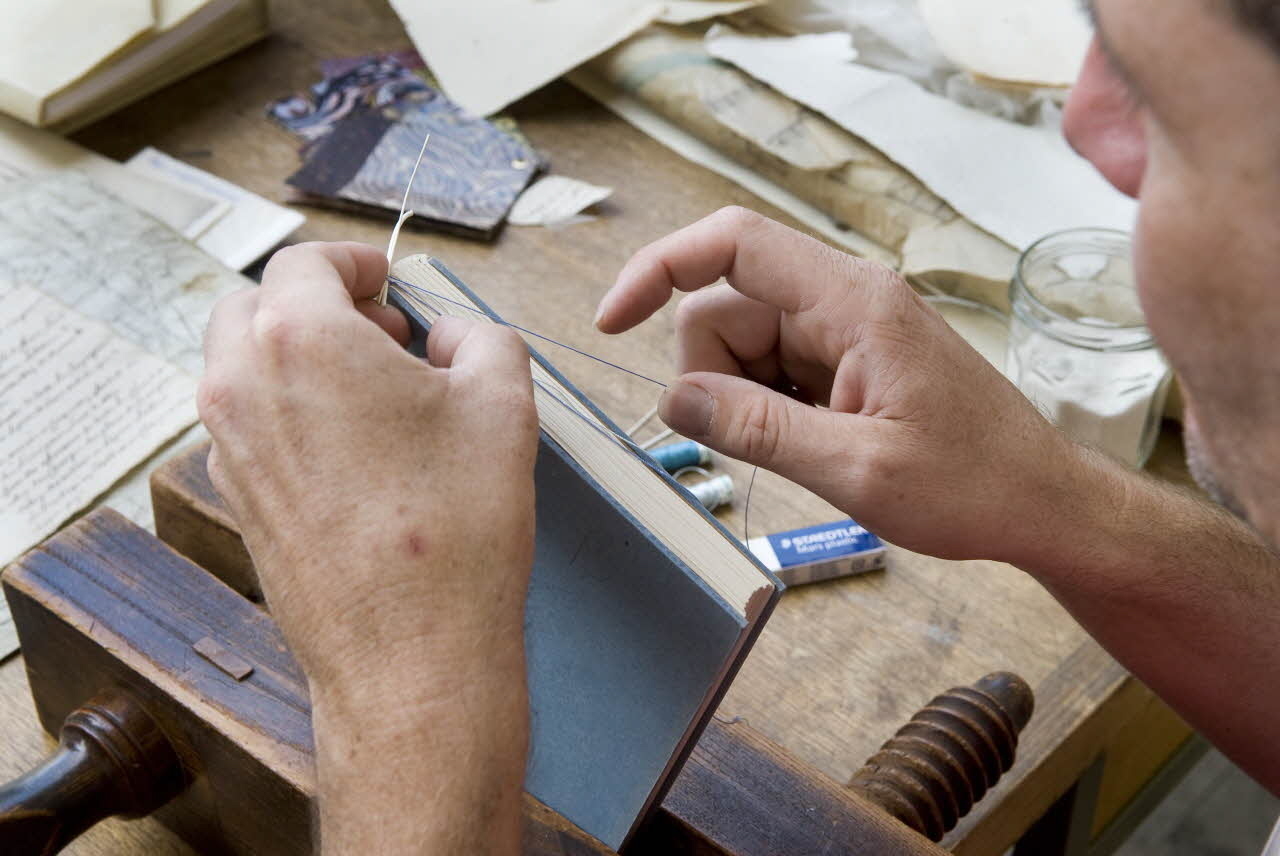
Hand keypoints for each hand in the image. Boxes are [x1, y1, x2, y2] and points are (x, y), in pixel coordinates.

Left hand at [199, 242, 538, 691]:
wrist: (411, 651)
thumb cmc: (456, 529)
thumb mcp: (503, 402)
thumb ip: (480, 336)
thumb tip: (453, 336)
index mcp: (298, 339)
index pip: (306, 262)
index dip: (355, 261)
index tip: (384, 278)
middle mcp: (243, 386)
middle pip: (258, 306)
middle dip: (319, 305)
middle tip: (383, 332)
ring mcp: (230, 449)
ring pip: (246, 368)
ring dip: (301, 359)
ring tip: (376, 395)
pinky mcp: (238, 501)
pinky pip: (251, 427)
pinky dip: (291, 413)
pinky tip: (358, 451)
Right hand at [596, 208, 1074, 564]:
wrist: (1040, 503)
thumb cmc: (974, 484)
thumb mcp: (856, 469)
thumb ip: (757, 430)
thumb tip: (674, 400)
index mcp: (853, 302)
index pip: (732, 243)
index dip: (659, 269)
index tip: (612, 321)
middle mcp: (846, 299)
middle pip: (725, 304)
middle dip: (711, 373)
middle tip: (757, 440)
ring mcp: (846, 328)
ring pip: (741, 341)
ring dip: (742, 397)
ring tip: (803, 448)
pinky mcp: (848, 358)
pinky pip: (771, 366)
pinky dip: (767, 406)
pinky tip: (813, 443)